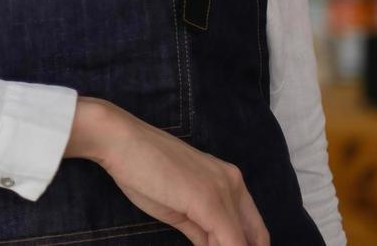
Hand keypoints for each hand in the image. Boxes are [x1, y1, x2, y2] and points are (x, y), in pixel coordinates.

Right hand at [65, 97, 268, 245]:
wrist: (120, 142)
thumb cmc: (141, 168)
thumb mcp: (178, 206)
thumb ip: (201, 230)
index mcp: (229, 180)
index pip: (253, 230)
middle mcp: (234, 183)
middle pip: (256, 238)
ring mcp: (223, 192)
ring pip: (242, 242)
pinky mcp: (209, 202)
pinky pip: (229, 243)